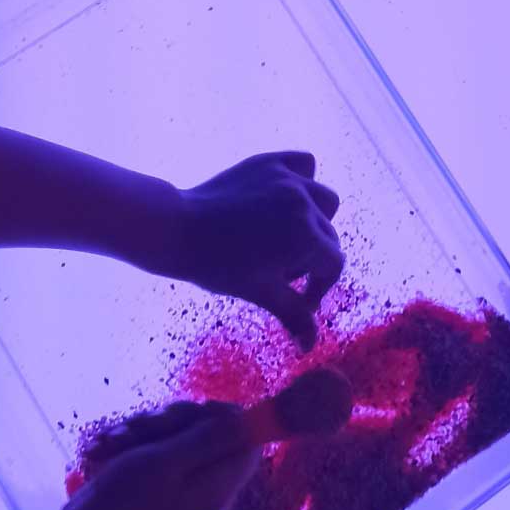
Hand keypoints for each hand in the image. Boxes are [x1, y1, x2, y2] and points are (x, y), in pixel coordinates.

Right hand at [67, 402, 257, 509]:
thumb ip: (209, 440)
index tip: (199, 408)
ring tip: (111, 441)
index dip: (227, 418)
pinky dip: (130, 446)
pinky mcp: (155, 490)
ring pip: (175, 439)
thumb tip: (248, 420)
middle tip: (142, 425)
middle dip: (174, 421)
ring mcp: (180, 491)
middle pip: (208, 435)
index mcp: (218, 488)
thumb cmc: (124, 504)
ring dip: (143, 431)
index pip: (247, 442)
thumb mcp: (167, 463)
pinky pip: (154, 455)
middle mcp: (205, 491)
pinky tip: (103, 449)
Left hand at [158, 152, 343, 350]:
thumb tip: (311, 347)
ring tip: (286, 235)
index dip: (318, 287)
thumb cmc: (216, 266)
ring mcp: (287, 179)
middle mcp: (303, 202)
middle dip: (312, 258)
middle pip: (329, 234)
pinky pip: (303, 164)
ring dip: (315, 219)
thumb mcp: (260, 292)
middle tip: (280, 272)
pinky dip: (302, 178)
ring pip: (324, 199)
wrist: (175, 229)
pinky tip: (285, 197)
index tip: (298, 300)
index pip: (333, 264)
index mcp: (306, 236)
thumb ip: (294, 315)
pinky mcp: (269, 163)